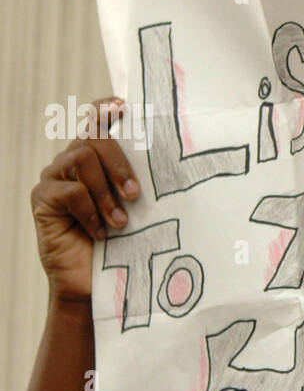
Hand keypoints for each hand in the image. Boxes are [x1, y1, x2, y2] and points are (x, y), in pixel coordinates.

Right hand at [31, 101, 139, 300]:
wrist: (94, 282)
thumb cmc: (122, 242)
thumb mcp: (137, 208)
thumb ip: (140, 183)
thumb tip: (172, 164)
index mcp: (96, 158)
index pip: (94, 120)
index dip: (105, 109)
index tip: (123, 107)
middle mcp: (71, 161)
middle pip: (92, 138)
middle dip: (118, 163)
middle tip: (135, 193)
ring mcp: (54, 178)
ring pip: (80, 159)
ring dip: (105, 191)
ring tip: (121, 221)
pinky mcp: (43, 200)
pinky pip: (68, 192)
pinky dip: (89, 212)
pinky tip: (100, 232)